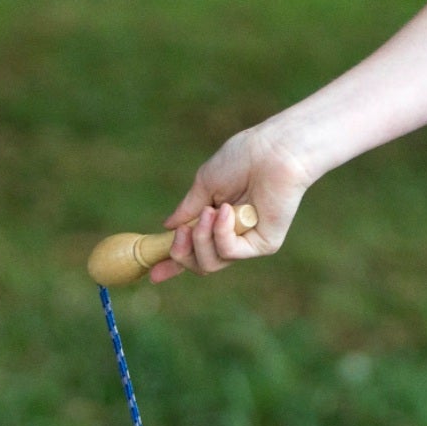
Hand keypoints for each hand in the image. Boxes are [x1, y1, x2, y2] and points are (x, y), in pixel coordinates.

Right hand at [155, 125, 312, 278]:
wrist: (273, 150)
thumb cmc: (243, 158)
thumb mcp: (205, 183)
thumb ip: (188, 208)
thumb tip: (167, 226)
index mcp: (217, 220)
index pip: (194, 249)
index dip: (172, 263)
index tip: (153, 274)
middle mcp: (233, 235)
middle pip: (199, 264)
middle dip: (181, 253)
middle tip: (182, 231)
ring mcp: (248, 241)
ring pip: (211, 263)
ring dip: (201, 238)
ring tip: (210, 211)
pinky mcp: (264, 244)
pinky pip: (231, 252)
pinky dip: (221, 232)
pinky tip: (226, 210)